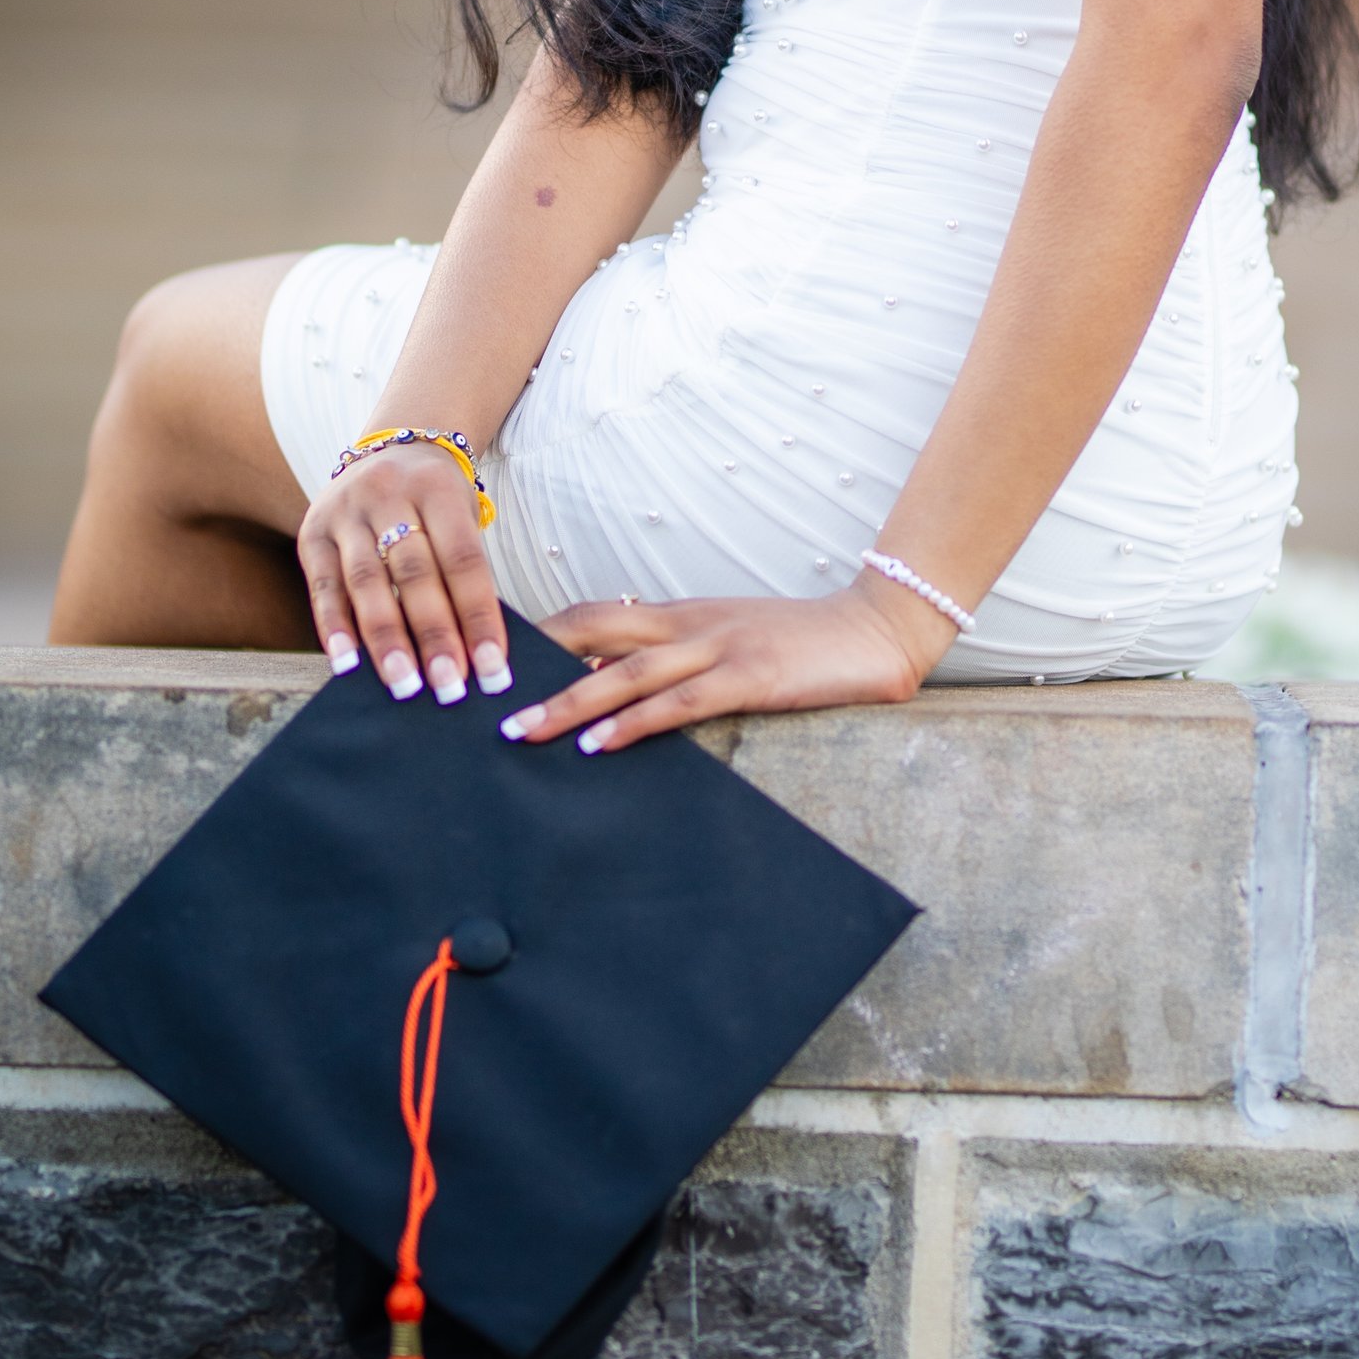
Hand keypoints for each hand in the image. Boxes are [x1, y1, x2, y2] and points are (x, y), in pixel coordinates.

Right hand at [296, 443, 510, 705]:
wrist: (391, 448)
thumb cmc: (437, 502)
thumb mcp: (460, 516)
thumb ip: (463, 573)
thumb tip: (475, 653)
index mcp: (437, 489)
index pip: (463, 560)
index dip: (478, 617)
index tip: (493, 668)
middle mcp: (388, 494)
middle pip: (414, 572)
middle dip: (434, 634)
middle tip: (448, 685)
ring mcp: (346, 512)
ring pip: (367, 581)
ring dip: (386, 640)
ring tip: (403, 684)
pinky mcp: (312, 532)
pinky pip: (323, 586)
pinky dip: (335, 627)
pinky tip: (347, 664)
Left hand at [502, 577, 952, 753]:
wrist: (875, 628)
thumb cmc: (802, 643)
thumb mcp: (729, 643)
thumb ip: (677, 661)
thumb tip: (614, 691)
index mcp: (680, 614)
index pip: (592, 616)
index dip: (539, 637)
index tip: (491, 666)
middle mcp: (689, 623)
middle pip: (592, 633)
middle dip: (534, 668)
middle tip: (482, 703)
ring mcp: (719, 647)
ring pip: (626, 672)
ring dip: (569, 702)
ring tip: (524, 733)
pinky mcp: (751, 676)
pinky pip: (680, 701)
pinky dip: (635, 723)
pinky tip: (602, 744)